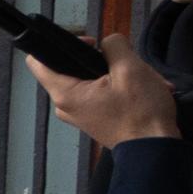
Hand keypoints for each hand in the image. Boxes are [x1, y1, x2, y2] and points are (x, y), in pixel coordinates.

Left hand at [25, 46, 185, 148]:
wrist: (155, 150)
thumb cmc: (141, 112)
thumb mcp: (131, 68)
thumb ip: (114, 46)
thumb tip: (108, 43)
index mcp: (65, 94)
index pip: (37, 61)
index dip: (59, 43)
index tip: (88, 43)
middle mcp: (65, 106)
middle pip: (72, 68)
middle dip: (102, 59)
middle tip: (124, 60)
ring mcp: (80, 114)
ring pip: (93, 80)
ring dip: (120, 73)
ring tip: (144, 77)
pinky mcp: (95, 119)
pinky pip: (103, 94)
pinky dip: (123, 87)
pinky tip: (146, 88)